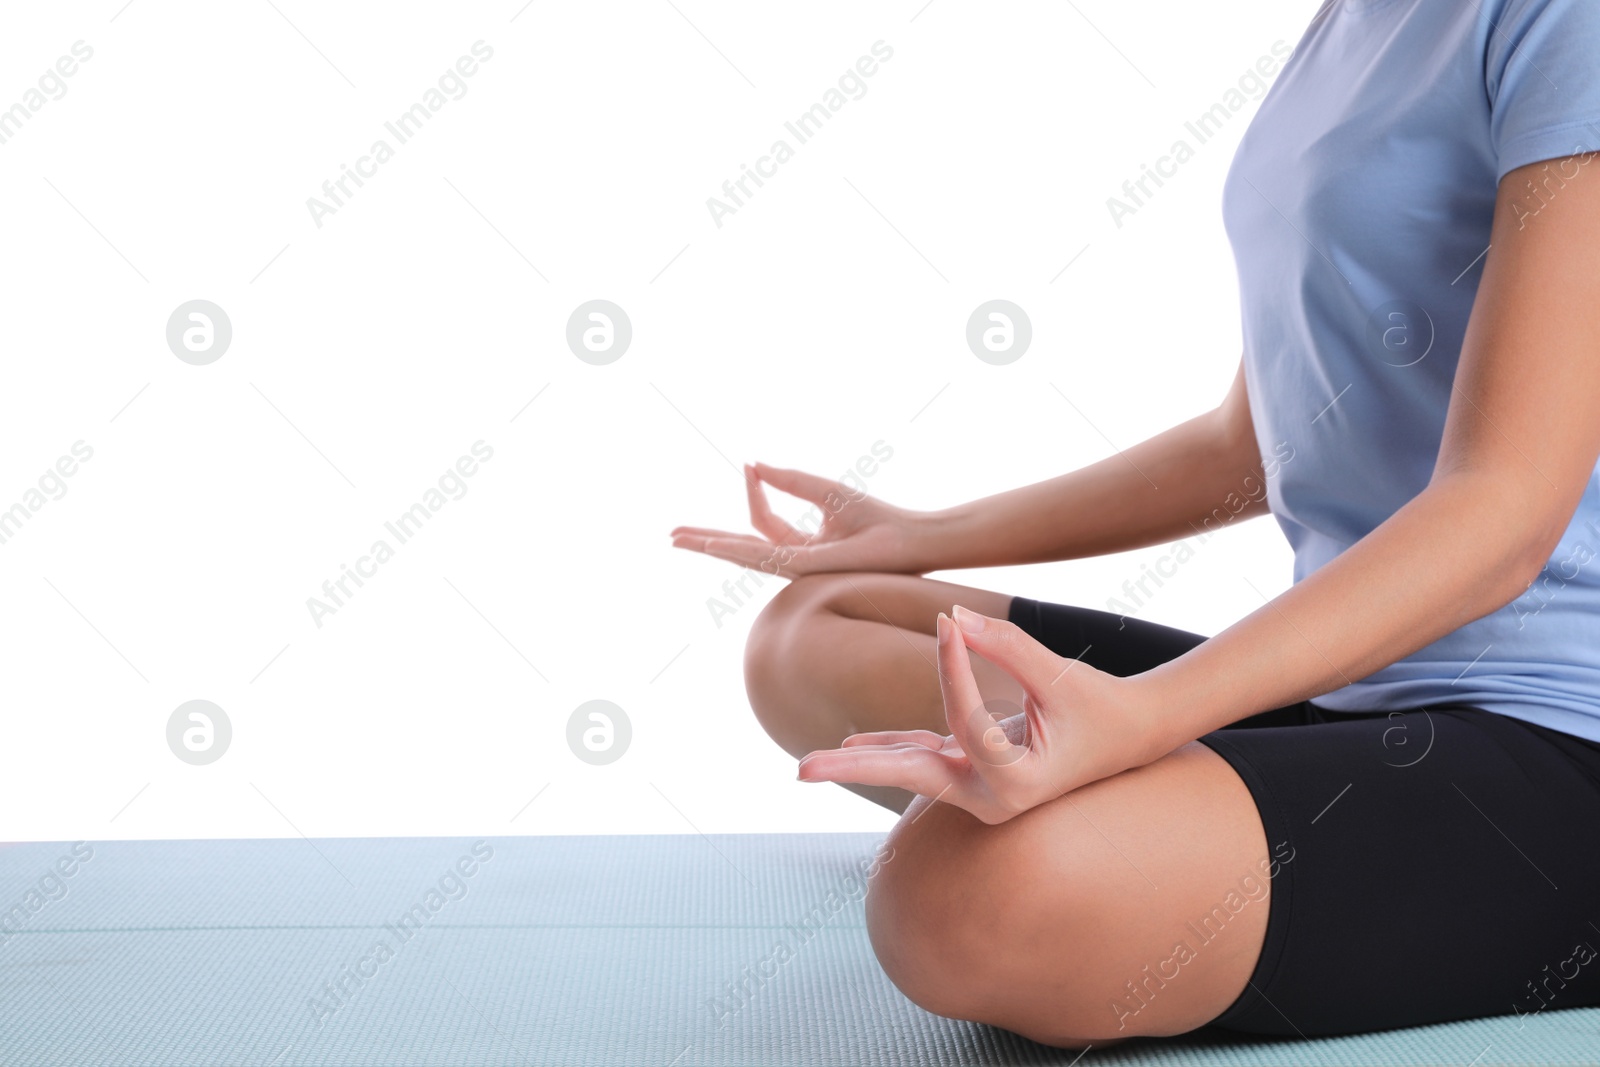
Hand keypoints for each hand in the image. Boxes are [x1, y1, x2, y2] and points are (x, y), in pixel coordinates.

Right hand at [671, 462, 932, 577]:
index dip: (752, 489)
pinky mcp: (805, 566)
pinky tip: (712, 544)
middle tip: (672, 535)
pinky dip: (735, 548)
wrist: (909, 539)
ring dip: (709, 545)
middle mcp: (793, 558)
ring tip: (678, 539)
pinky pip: (763, 555)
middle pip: (740, 547)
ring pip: (743, 554)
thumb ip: (790, 480)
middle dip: (706, 540)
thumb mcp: (825, 492)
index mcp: (799, 543)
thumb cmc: (876, 520)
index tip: (749, 466)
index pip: (761, 518)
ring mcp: (796, 566)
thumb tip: (754, 465)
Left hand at [796, 605, 1165, 822]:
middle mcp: (990, 798)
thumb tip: (952, 617)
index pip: (963, 720)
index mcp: (1016, 786)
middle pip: (910, 776)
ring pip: (911, 769)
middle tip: (798, 772)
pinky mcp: (975, 771)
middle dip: (853, 769)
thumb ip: (1005, 647)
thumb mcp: (1059, 677)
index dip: (953, 667)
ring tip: (804, 767)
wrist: (1130, 737)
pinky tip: (852, 742)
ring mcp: (979, 790)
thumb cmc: (1101, 708)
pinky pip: (925, 757)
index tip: (950, 622)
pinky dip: (891, 746)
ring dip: (860, 761)